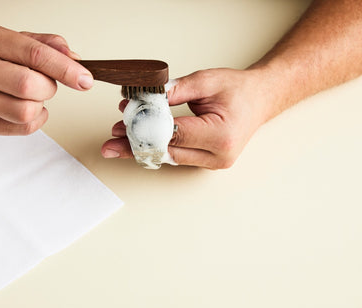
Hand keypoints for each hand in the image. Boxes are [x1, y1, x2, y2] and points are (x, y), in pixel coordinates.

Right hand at [0, 25, 92, 134]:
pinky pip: (24, 129)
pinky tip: (25, 107)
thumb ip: (46, 45)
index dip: (65, 69)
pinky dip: (36, 119)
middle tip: (43, 83)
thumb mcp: (13, 39)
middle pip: (29, 86)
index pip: (35, 55)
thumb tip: (74, 60)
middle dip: (48, 88)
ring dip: (40, 105)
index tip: (85, 79)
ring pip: (26, 112)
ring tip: (29, 96)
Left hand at [101, 68, 276, 168]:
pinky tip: (136, 144)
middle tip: (110, 144)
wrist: (261, 99)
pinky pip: (176, 156)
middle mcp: (218, 155)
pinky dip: (157, 148)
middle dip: (136, 146)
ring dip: (143, 149)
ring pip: (169, 158)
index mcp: (220, 135)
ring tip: (116, 143)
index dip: (145, 128)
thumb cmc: (239, 89)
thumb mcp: (207, 81)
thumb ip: (175, 90)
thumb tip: (145, 99)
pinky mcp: (207, 161)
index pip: (173, 134)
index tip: (124, 121)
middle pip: (167, 153)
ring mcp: (213, 162)